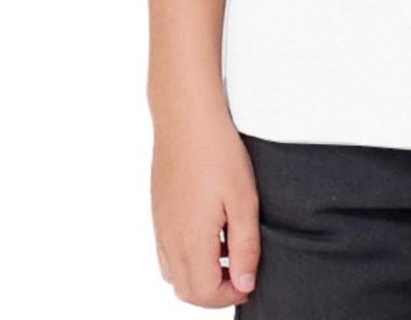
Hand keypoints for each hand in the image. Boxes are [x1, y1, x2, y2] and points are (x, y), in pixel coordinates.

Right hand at [151, 107, 260, 307]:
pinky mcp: (158, 211)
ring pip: (174, 274)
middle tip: (243, 273)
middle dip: (215, 292)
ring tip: (228, 252)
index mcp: (190, 241)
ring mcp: (160, 226)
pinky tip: (210, 231)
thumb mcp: (244, 200)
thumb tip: (246, 283)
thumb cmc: (218, 153)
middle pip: (187, 290)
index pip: (205, 294)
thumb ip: (245, 247)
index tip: (252, 280)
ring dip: (200, 276)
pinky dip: (187, 257)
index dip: (232, 294)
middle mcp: (169, 239)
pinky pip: (167, 252)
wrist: (186, 117)